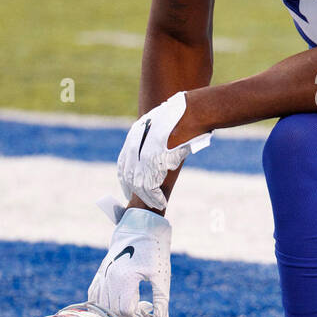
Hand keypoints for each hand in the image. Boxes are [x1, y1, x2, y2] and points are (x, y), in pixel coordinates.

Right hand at [88, 206, 172, 316]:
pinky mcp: (101, 272)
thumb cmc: (154, 249)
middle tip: (145, 311)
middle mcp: (109, 279)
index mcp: (125, 279)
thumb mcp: (161, 275)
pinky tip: (115, 304)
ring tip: (135, 306)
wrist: (141, 226)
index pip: (126, 311)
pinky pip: (94, 294)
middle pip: (114, 311)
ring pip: (103, 306)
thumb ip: (161, 300)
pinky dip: (102, 304)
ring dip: (117, 312)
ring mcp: (103, 275)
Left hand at [116, 91, 210, 211]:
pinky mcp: (154, 160)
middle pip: (129, 175)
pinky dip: (154, 196)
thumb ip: (157, 137)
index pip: (123, 162)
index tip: (128, 190)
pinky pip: (150, 186)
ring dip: (147, 197)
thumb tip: (162, 153)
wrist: (193, 111)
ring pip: (138, 183)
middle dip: (134, 191)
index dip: (125, 179)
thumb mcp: (164, 124)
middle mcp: (135, 143)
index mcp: (135, 133)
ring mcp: (143, 152)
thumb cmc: (185, 115)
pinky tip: (160, 201)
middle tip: (142, 201)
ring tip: (155, 204)